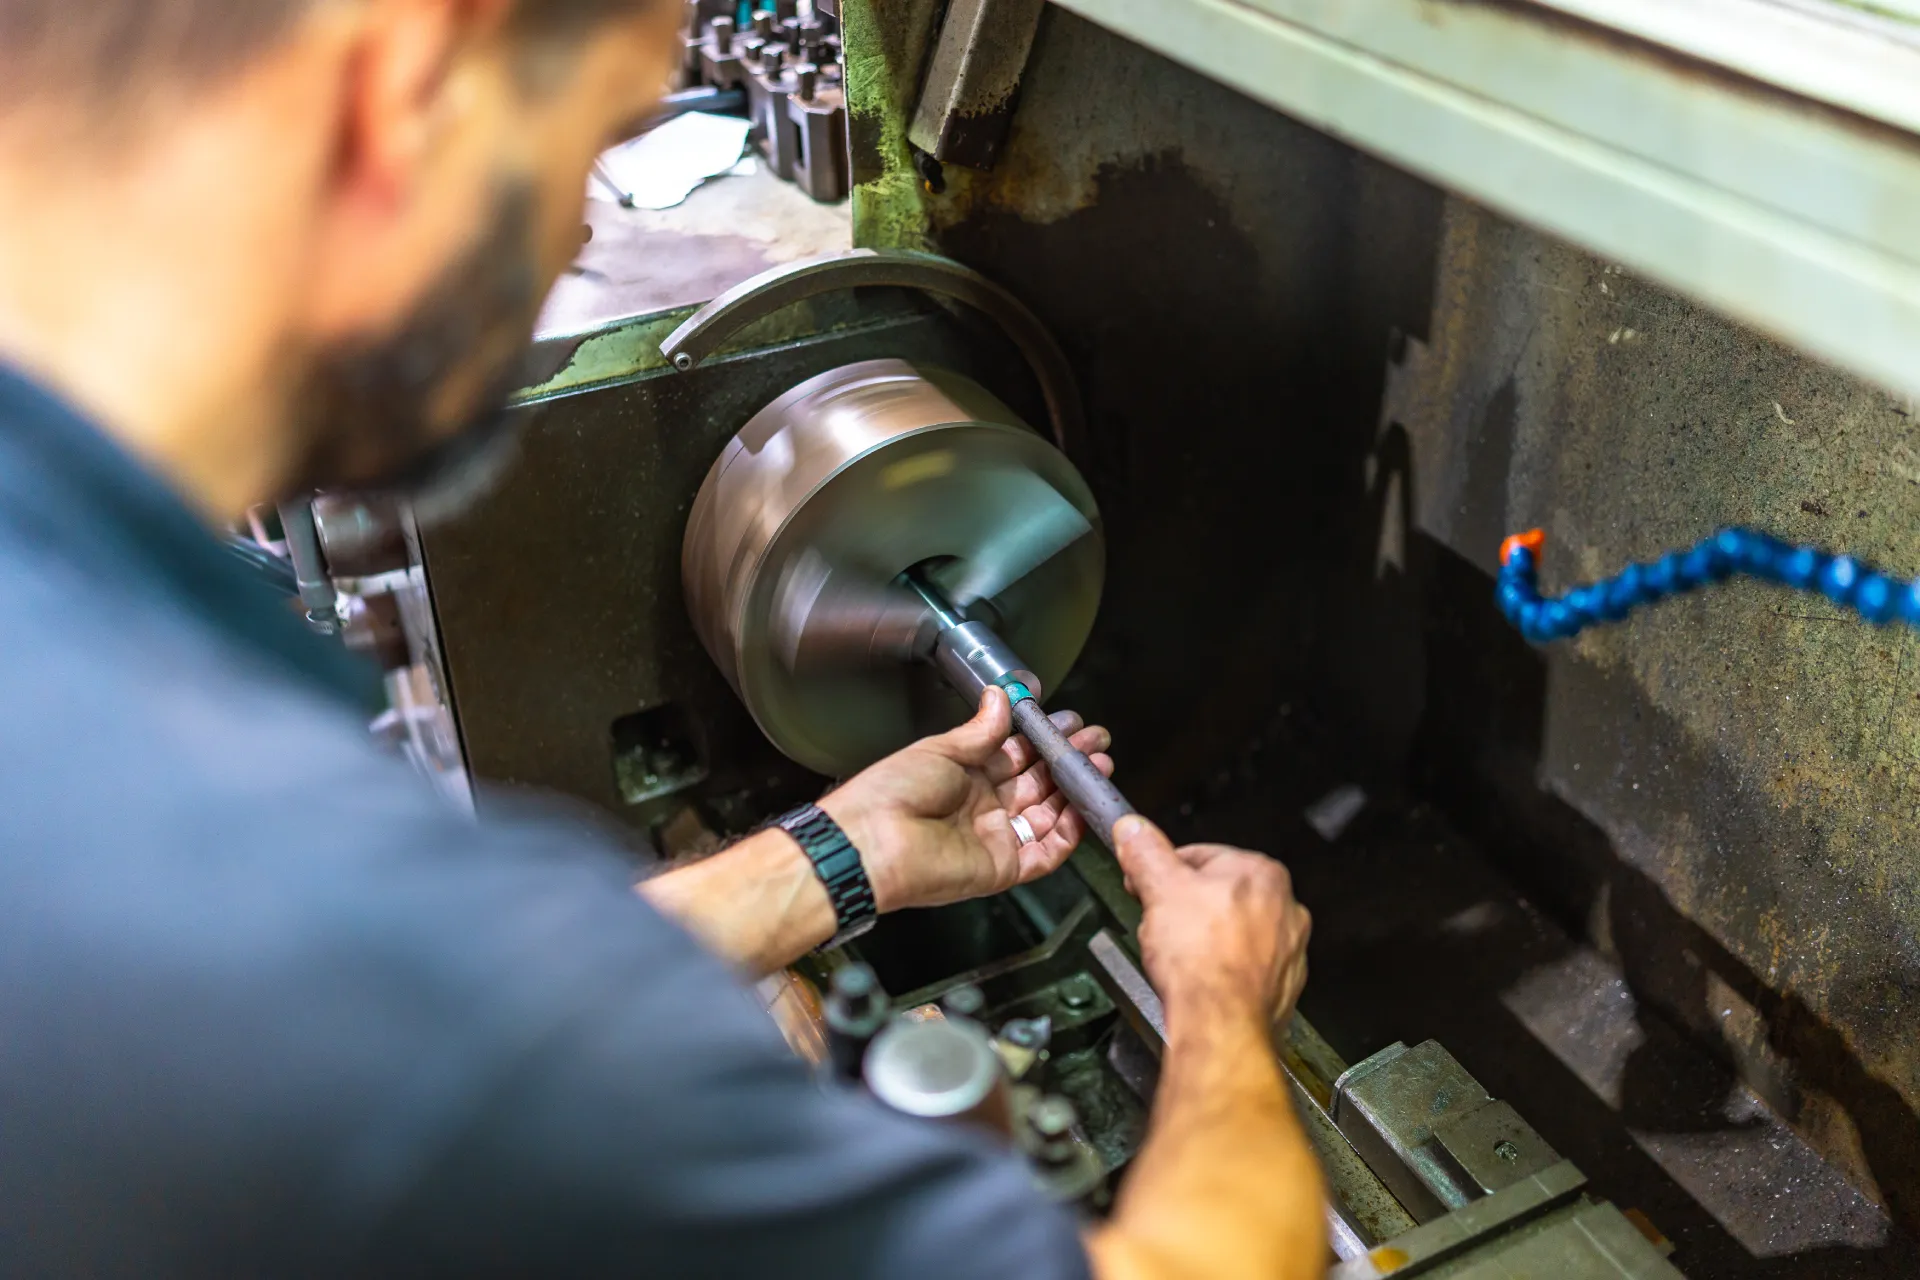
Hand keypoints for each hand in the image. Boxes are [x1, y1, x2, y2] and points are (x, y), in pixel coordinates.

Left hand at [820, 687, 1114, 912]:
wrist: (871, 842)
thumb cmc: (891, 792)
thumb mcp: (939, 749)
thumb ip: (980, 730)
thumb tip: (1002, 698)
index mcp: (964, 775)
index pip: (1016, 754)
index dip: (1045, 739)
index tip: (1071, 722)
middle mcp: (984, 806)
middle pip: (1038, 782)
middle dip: (1069, 760)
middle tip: (1096, 741)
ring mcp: (995, 837)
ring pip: (1049, 815)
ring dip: (1075, 792)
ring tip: (1099, 765)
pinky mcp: (1003, 867)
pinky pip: (1046, 853)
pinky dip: (1068, 834)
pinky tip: (1083, 807)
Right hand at [1113, 816, 1310, 1029]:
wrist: (1221, 1025)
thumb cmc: (1202, 960)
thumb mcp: (1159, 889)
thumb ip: (1145, 852)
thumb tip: (1134, 831)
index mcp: (1261, 873)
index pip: (1202, 856)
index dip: (1164, 871)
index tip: (1145, 885)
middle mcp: (1285, 908)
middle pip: (1219, 894)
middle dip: (1186, 907)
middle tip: (1160, 924)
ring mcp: (1288, 950)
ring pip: (1233, 932)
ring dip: (1205, 939)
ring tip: (1179, 957)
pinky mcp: (1282, 986)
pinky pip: (1244, 967)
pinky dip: (1223, 970)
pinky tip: (1201, 980)